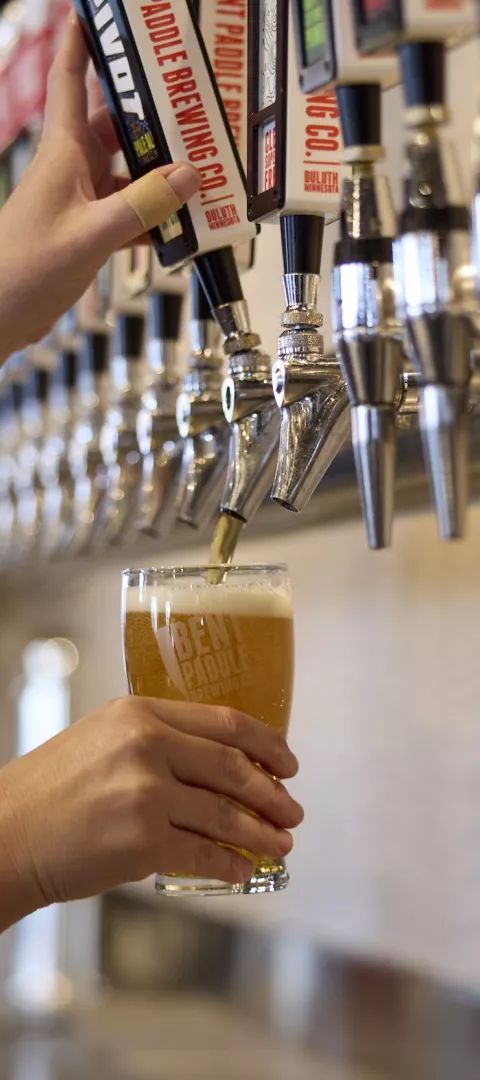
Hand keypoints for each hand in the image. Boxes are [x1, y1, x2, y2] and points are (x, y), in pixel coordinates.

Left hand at [0, 15, 199, 363]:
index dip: (83, 43)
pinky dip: (152, 219)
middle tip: (187, 108)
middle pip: (114, 128)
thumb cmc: (23, 269)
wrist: (0, 315)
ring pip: (127, 175)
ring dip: (158, 177)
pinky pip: (128, 214)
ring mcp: (80, 201)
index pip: (71, 80)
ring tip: (197, 173)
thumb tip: (186, 176)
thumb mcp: (91, 235)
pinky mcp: (86, 231)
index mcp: (62, 154)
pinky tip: (177, 227)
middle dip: (149, 118)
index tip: (100, 15)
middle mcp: (71, 170)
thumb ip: (142, 206)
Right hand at [0, 697, 302, 925]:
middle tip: (292, 810)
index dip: (268, 743)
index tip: (288, 762)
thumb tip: (221, 764)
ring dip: (262, 833)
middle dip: (272, 793)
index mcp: (140, 712)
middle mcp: (146, 745)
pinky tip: (244, 871)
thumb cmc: (52, 788)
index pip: (225, 721)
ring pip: (226, 814)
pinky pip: (204, 854)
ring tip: (281, 845)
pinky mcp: (142, 842)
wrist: (7, 833)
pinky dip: (231, 865)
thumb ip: (156, 740)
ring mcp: (146, 794)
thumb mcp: (103, 738)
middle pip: (234, 767)